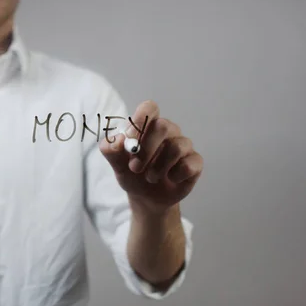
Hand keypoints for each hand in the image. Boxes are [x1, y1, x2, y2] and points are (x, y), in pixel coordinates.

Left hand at [99, 100, 203, 214]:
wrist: (146, 197)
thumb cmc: (132, 173)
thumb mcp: (116, 164)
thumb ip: (111, 150)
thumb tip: (117, 140)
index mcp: (148, 125)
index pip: (150, 108)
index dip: (141, 118)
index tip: (130, 137)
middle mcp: (167, 131)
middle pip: (163, 126)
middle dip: (146, 149)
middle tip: (134, 168)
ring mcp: (183, 145)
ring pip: (176, 147)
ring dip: (158, 167)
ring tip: (150, 178)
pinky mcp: (194, 162)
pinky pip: (188, 165)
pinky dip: (175, 176)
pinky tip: (170, 179)